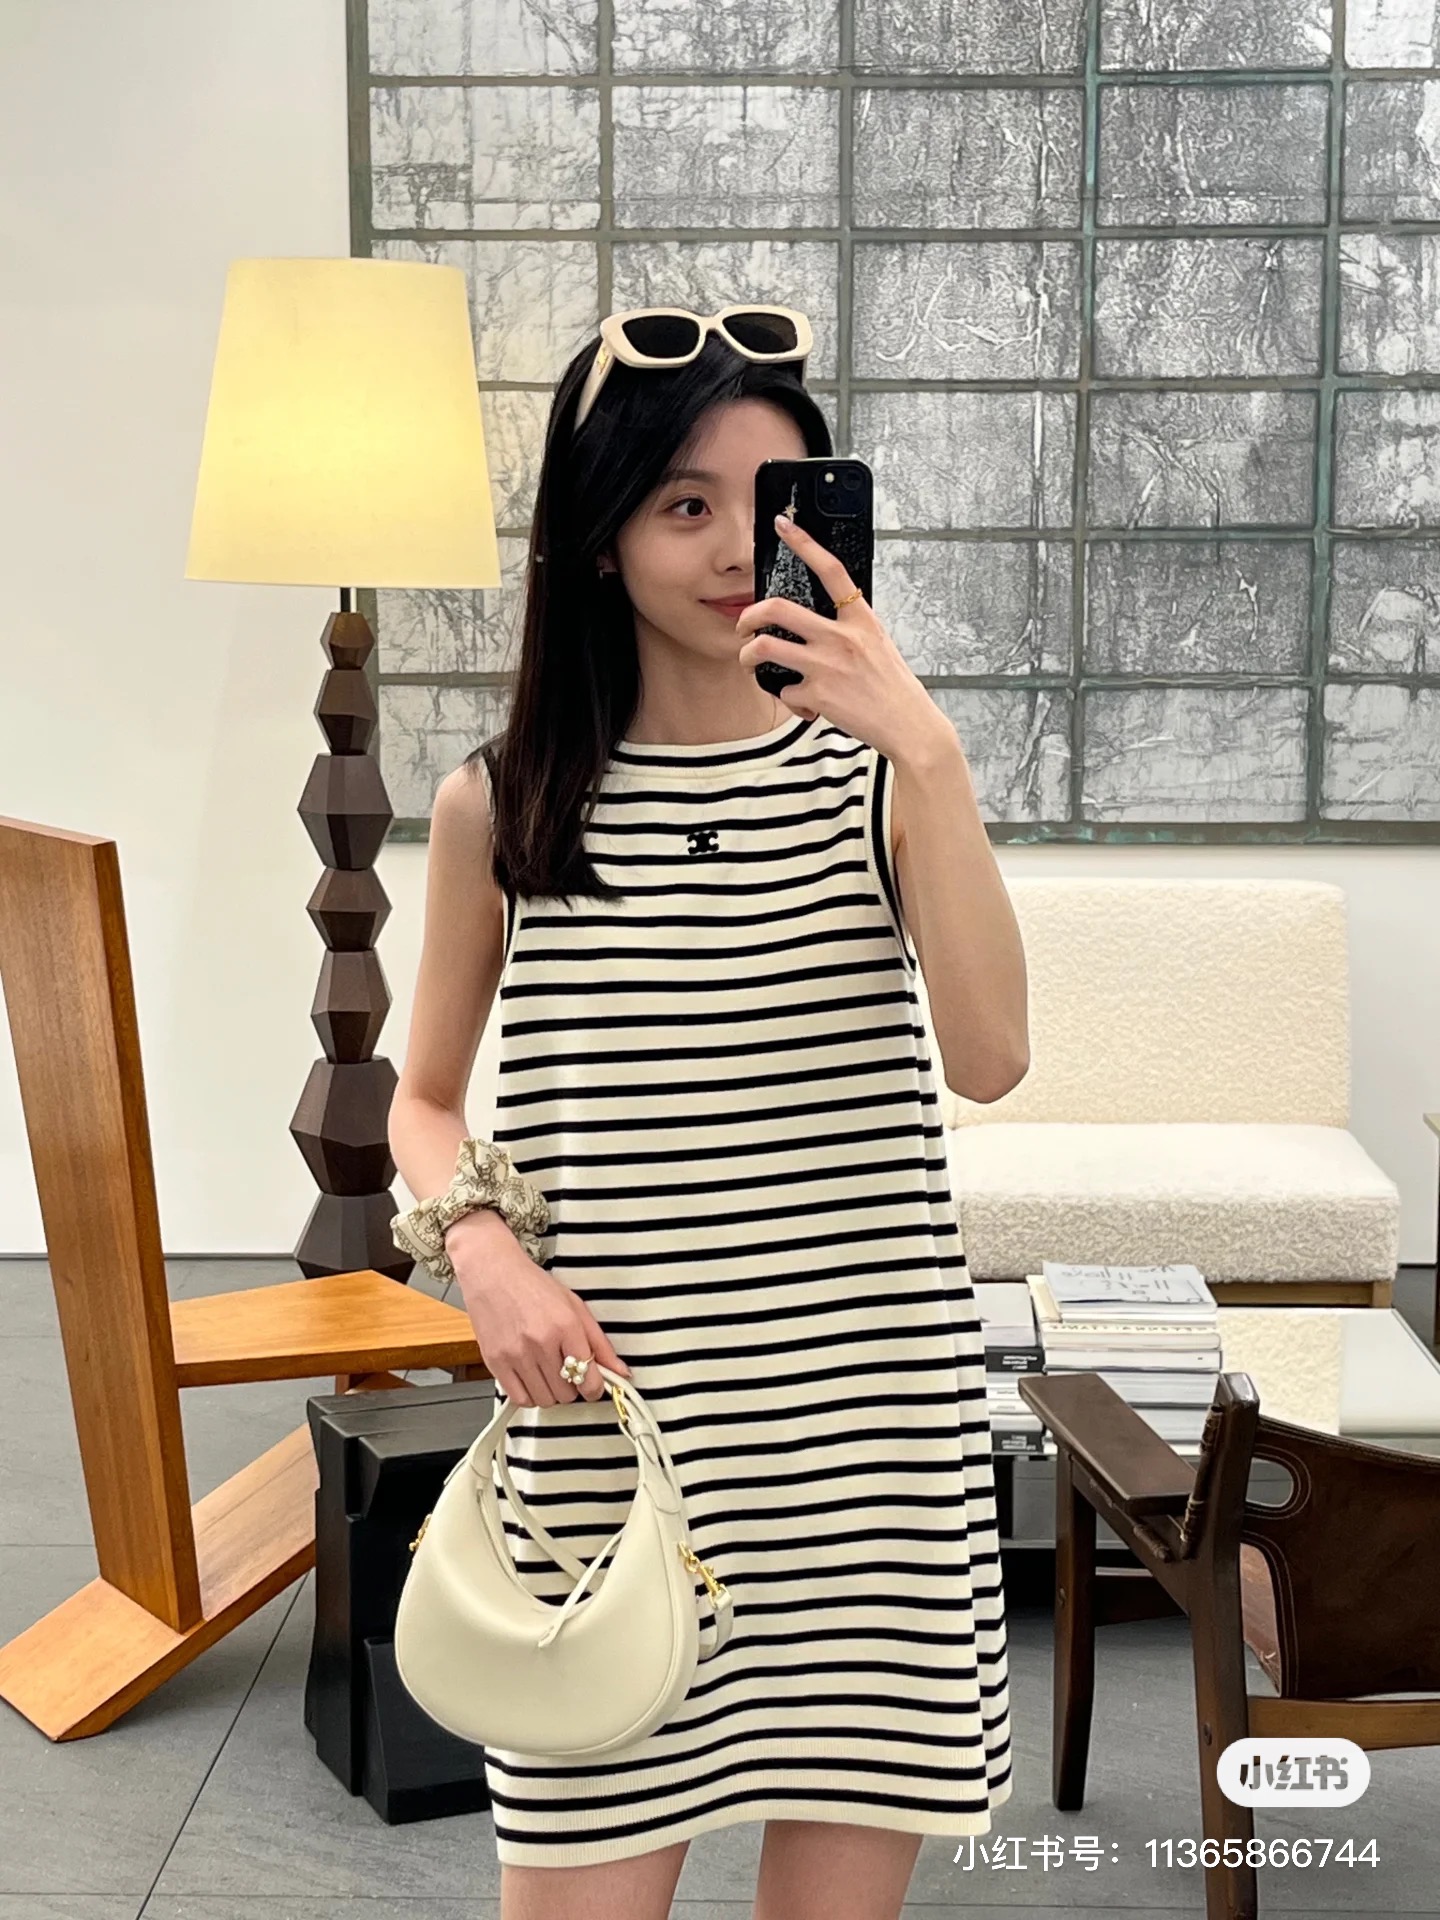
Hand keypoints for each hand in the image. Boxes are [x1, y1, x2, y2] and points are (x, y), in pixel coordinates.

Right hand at [444, 1209, 632, 1408]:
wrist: (492, 1273)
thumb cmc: (532, 1286)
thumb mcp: (575, 1307)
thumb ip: (600, 1343)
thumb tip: (621, 1372)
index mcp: (566, 1326)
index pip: (589, 1378)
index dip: (595, 1388)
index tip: (593, 1386)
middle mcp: (541, 1342)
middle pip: (567, 1393)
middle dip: (572, 1386)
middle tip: (566, 1370)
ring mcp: (516, 1354)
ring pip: (545, 1400)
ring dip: (551, 1392)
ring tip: (548, 1372)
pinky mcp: (495, 1362)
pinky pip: (520, 1399)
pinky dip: (529, 1395)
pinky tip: (531, 1378)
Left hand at [735, 512, 955, 764]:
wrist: (910, 726)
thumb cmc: (893, 688)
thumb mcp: (878, 645)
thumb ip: (848, 631)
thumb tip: (815, 630)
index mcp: (860, 619)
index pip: (830, 570)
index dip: (804, 543)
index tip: (783, 525)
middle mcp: (841, 637)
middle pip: (777, 609)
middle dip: (749, 615)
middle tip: (743, 625)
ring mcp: (827, 665)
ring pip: (764, 648)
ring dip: (747, 656)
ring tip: (750, 662)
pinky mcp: (818, 694)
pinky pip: (785, 691)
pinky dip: (790, 701)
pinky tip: (805, 706)